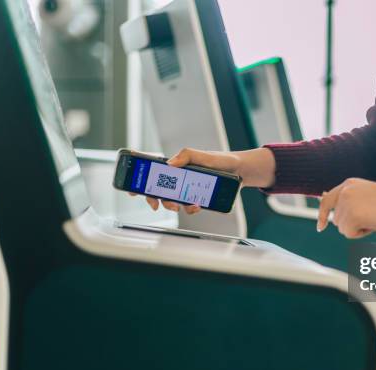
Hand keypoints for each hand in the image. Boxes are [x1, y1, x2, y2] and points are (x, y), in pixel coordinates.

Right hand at [131, 147, 274, 212]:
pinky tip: (197, 206)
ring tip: (183, 205)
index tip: (133, 190)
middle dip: (155, 199)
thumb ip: (186, 156)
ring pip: (173, 201)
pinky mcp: (199, 199)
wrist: (241, 172)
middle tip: (157, 204)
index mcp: (177, 167)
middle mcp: (181, 179)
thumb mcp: (203, 155)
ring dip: (173, 206)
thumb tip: (170, 164)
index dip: (140, 182)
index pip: (154, 173)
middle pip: (159, 191)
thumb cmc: (222, 160)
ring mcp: (189, 190)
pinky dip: (191, 208)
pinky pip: (190, 207)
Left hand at [317, 178, 375, 238]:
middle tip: (372, 218)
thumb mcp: (368, 198)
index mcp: (349, 184)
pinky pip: (350, 234)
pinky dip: (362, 234)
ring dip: (358, 229)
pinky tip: (374, 223)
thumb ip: (353, 204)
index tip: (321, 227)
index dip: (322, 214)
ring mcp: (346, 203)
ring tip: (375, 218)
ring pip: (343, 228)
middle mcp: (344, 191)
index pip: (327, 199)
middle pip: (336, 219)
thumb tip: (339, 221)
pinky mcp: (351, 216)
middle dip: (351, 224)